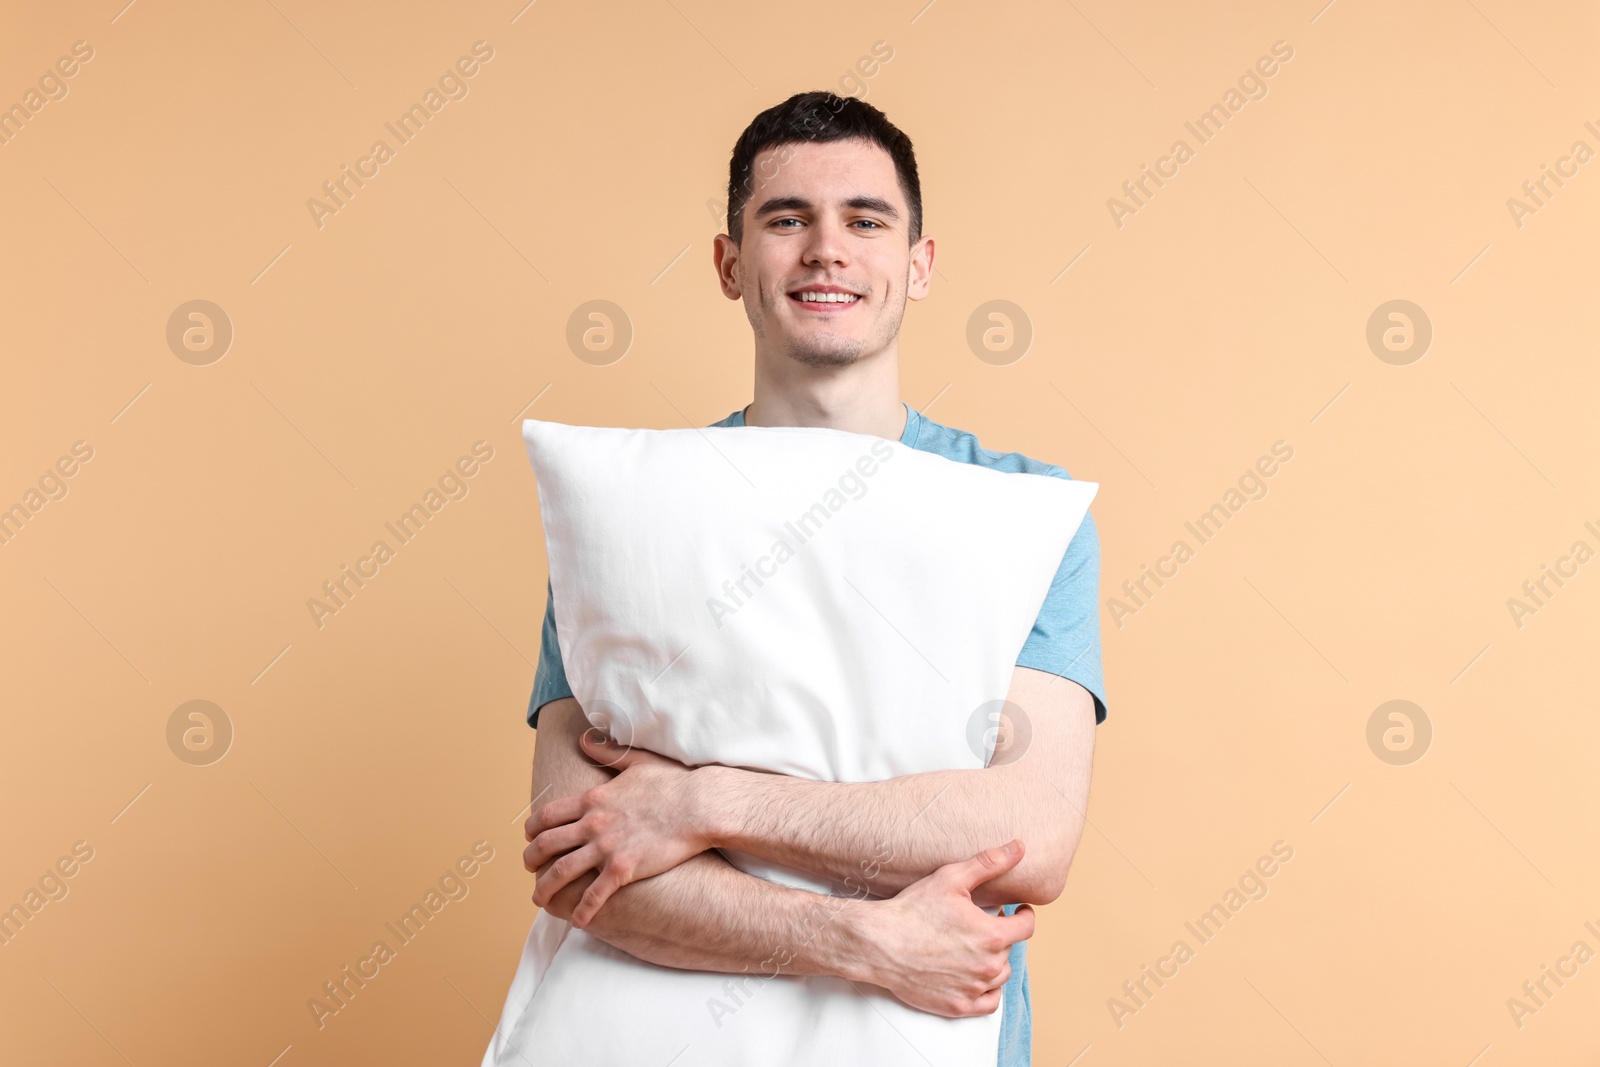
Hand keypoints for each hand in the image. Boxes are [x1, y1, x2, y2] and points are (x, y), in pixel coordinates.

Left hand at [524, 732, 712, 927]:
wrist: (699, 806)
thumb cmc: (673, 784)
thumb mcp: (636, 763)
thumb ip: (608, 753)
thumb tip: (585, 739)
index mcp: (592, 799)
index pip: (547, 815)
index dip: (532, 829)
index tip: (529, 839)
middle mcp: (592, 824)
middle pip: (545, 845)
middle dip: (530, 860)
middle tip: (529, 869)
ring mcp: (606, 847)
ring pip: (560, 872)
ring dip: (545, 889)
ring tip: (540, 900)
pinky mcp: (623, 868)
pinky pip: (594, 895)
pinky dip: (581, 911)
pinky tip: (577, 921)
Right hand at [849, 839, 1035, 1017]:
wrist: (879, 944)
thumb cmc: (913, 910)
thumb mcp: (952, 878)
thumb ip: (989, 863)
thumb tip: (1019, 847)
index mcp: (992, 935)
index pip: (1026, 927)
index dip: (1023, 915)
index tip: (1018, 911)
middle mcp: (988, 966)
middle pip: (1009, 949)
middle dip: (999, 935)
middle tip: (980, 924)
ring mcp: (973, 989)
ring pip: (1000, 976)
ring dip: (994, 962)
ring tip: (975, 948)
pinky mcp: (958, 1006)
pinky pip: (989, 1003)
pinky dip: (987, 990)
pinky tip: (975, 976)